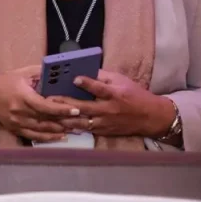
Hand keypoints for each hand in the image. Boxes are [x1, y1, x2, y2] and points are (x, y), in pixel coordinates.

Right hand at [0, 66, 80, 141]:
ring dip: (62, 130)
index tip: (76, 110)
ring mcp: (19, 123)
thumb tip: (58, 73)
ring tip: (78, 129)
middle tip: (85, 121)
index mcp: (22, 96)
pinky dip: (49, 138)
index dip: (61, 109)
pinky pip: (35, 137)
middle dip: (68, 121)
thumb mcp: (21, 74)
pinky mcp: (17, 130)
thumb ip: (39, 73)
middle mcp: (21, 112)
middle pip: (48, 120)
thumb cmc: (4, 82)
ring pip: (44, 130)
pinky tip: (62, 136)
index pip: (45, 106)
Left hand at [51, 70, 176, 138]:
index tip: (74, 79)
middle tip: (49, 98)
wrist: (151, 117)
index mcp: (115, 94)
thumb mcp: (121, 80)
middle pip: (85, 107)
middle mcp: (109, 110)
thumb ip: (102, 76)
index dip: (87, 83)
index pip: (99, 88)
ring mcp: (106, 123)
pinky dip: (72, 126)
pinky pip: (85, 129)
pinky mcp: (104, 131)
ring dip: (65, 118)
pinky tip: (59, 122)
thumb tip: (83, 69)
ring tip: (49, 112)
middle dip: (66, 103)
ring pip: (82, 122)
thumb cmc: (134, 95)